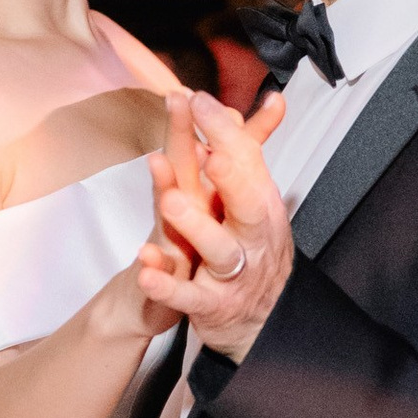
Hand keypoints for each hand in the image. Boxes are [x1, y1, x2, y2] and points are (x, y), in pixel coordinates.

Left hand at [137, 86, 290, 360]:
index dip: (224, 131)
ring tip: (170, 202)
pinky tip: (145, 271)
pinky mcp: (208, 304)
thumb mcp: (254, 198)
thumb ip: (252, 148)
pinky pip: (186, 295)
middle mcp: (249, 235)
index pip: (246, 160)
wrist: (260, 319)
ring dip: (195, 225)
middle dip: (229, 176)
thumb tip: (271, 98)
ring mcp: (231, 272)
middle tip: (206, 152)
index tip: (200, 99)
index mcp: (257, 204)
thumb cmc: (251, 247)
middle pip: (245, 201)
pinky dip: (166, 285)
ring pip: (219, 249)